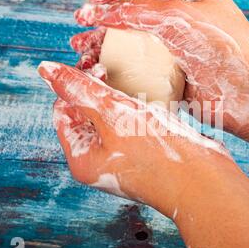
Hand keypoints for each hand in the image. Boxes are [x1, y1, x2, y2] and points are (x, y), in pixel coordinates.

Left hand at [37, 61, 234, 217]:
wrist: (204, 182)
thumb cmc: (156, 151)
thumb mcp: (112, 114)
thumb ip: (78, 90)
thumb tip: (44, 69)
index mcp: (82, 158)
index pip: (64, 112)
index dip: (74, 85)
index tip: (96, 66)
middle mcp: (100, 161)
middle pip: (87, 114)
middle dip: (97, 89)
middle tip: (113, 69)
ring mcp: (124, 158)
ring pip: (113, 118)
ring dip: (119, 97)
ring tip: (132, 81)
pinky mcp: (145, 154)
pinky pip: (133, 125)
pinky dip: (137, 109)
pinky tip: (149, 96)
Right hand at [73, 0, 248, 141]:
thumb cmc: (228, 48)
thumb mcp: (181, 17)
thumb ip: (141, 10)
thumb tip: (105, 12)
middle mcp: (181, 24)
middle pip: (134, 18)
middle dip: (104, 24)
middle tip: (80, 31)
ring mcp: (177, 53)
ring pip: (133, 48)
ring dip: (107, 51)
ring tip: (83, 54)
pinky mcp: (175, 80)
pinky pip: (142, 74)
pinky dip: (120, 75)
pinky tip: (102, 75)